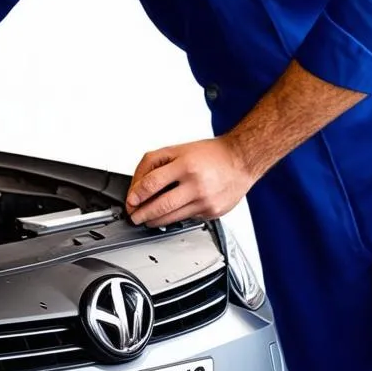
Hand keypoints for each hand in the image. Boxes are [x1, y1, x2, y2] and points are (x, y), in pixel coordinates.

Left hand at [125, 137, 255, 226]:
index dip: (137, 194)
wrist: (241, 161)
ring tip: (147, 219)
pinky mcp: (212, 212)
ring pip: (173, 217)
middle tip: (134, 216)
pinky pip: (187, 219)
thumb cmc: (210, 154)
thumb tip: (138, 185)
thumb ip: (155, 163)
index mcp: (185, 164)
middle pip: (161, 205)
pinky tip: (169, 216)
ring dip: (155, 221)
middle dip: (143, 214)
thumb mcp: (178, 149)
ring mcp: (205, 200)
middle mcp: (196, 184)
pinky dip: (175, 218)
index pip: (153, 183)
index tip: (130, 201)